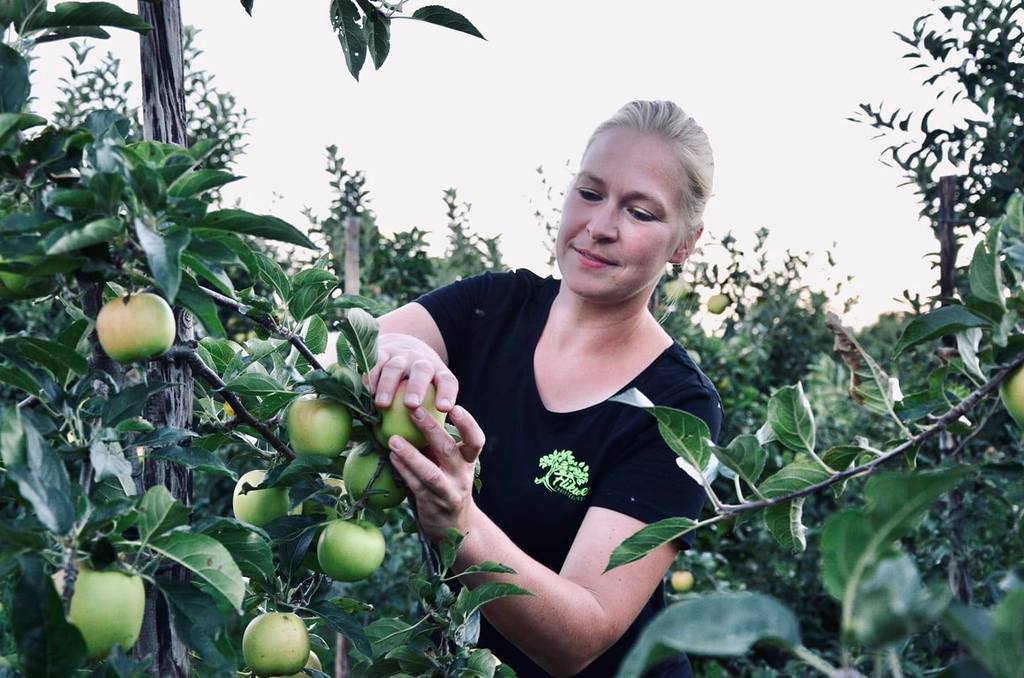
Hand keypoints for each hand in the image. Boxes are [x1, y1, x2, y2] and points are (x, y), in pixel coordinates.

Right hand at [367, 333, 457, 412]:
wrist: (403, 348)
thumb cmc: (417, 389)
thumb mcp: (429, 396)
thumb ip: (427, 418)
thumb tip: (425, 452)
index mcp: (439, 373)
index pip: (447, 381)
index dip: (447, 393)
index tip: (445, 408)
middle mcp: (422, 362)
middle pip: (422, 370)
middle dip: (417, 387)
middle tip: (411, 405)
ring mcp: (402, 355)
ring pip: (396, 367)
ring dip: (389, 386)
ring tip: (382, 405)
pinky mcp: (382, 351)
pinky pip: (375, 363)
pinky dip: (370, 377)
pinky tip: (365, 393)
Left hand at [386, 404, 484, 542]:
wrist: (455, 526)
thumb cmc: (447, 482)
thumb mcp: (451, 463)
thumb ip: (439, 443)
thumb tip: (415, 409)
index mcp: (468, 461)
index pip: (476, 440)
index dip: (468, 424)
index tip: (454, 407)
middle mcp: (462, 475)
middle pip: (449, 450)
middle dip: (431, 429)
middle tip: (414, 409)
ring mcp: (448, 492)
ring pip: (430, 472)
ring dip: (411, 454)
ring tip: (393, 439)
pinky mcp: (432, 505)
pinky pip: (415, 485)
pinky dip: (403, 470)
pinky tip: (391, 457)